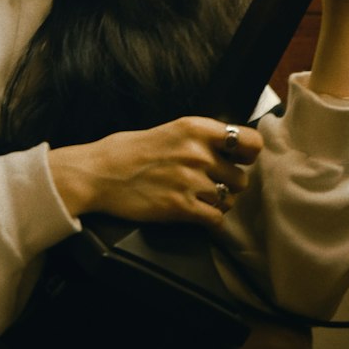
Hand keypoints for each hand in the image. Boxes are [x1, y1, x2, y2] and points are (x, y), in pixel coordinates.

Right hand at [48, 116, 260, 227]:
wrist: (98, 173)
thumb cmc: (129, 150)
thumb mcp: (170, 130)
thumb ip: (201, 138)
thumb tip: (232, 148)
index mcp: (196, 128)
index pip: (250, 143)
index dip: (249, 155)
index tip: (240, 160)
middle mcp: (198, 153)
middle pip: (241, 178)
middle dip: (228, 184)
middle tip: (209, 184)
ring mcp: (190, 181)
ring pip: (229, 200)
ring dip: (217, 203)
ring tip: (196, 198)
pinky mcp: (181, 207)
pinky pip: (215, 219)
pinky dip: (208, 220)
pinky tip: (193, 213)